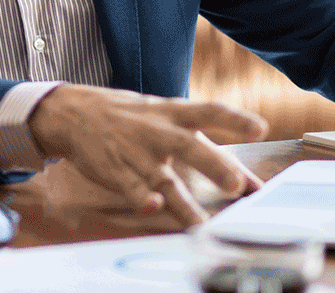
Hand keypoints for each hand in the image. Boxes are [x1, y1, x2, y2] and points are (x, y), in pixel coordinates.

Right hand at [27, 84, 266, 225]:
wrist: (74, 113)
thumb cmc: (131, 117)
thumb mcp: (167, 119)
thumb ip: (209, 148)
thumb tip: (249, 181)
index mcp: (173, 113)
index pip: (209, 111)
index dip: (235, 119)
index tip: (260, 128)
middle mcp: (158, 132)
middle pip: (190, 147)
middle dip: (213, 165)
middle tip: (235, 184)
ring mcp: (137, 153)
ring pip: (163, 178)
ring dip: (182, 201)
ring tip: (200, 222)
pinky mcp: (117, 171)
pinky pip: (131, 187)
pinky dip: (141, 197)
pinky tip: (152, 206)